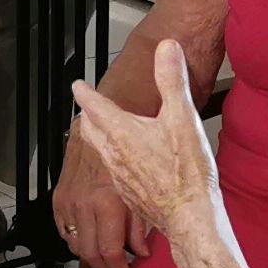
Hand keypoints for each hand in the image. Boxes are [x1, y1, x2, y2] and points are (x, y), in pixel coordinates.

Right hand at [52, 122, 150, 267]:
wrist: (106, 121)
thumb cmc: (132, 147)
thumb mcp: (144, 186)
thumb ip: (142, 224)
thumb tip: (141, 250)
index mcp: (107, 201)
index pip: (110, 251)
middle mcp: (84, 204)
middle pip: (89, 253)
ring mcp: (68, 201)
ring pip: (75, 244)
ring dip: (90, 255)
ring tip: (106, 258)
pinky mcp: (60, 196)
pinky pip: (64, 229)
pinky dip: (76, 239)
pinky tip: (90, 238)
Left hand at [71, 41, 220, 235]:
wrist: (189, 219)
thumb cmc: (186, 172)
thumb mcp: (182, 117)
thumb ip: (172, 80)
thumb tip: (166, 48)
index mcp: (122, 133)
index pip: (94, 106)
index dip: (85, 92)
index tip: (78, 85)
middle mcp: (114, 156)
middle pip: (91, 131)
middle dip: (88, 116)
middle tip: (87, 108)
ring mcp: (120, 177)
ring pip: (101, 153)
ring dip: (99, 139)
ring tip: (106, 133)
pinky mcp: (130, 195)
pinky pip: (113, 172)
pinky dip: (114, 161)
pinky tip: (129, 164)